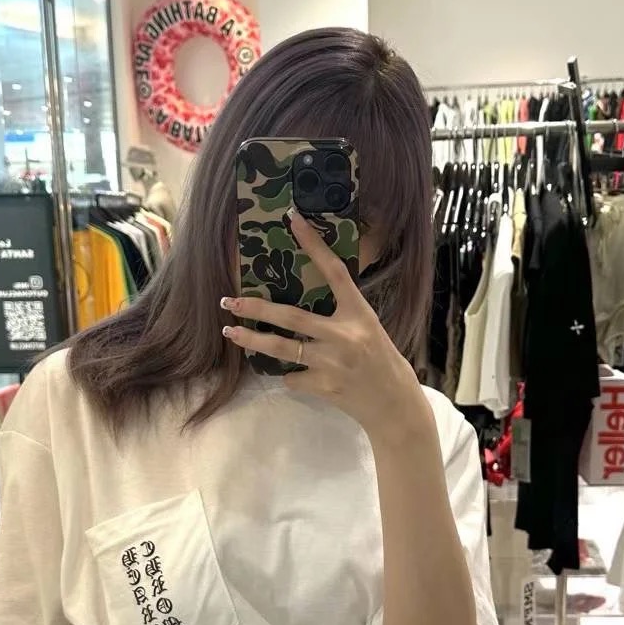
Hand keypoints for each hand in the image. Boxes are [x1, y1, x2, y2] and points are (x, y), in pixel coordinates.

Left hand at [221, 209, 428, 440]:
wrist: (394, 404)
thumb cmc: (379, 360)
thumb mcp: (367, 327)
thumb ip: (340, 312)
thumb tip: (299, 295)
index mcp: (360, 313)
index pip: (335, 272)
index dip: (314, 245)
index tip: (293, 220)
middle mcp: (346, 336)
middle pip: (292, 317)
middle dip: (257, 308)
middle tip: (229, 300)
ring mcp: (333, 363)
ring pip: (282, 349)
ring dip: (251, 340)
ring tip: (229, 332)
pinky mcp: (324, 387)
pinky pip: (292, 377)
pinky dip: (289, 374)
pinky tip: (295, 374)